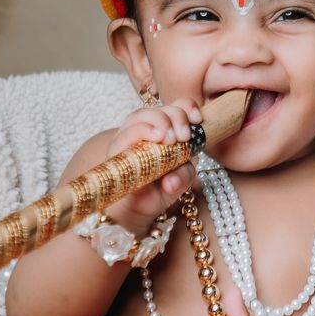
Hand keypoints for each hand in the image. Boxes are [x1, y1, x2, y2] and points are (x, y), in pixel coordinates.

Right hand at [103, 98, 200, 236]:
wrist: (138, 208)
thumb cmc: (160, 187)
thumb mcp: (181, 178)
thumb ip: (185, 173)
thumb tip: (169, 181)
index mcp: (165, 129)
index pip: (175, 106)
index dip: (187, 106)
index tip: (198, 119)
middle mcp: (145, 128)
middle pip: (159, 108)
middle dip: (176, 116)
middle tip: (184, 136)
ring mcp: (128, 137)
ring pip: (140, 115)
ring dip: (159, 122)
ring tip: (171, 139)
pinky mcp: (116, 151)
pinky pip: (126, 134)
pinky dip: (142, 132)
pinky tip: (156, 138)